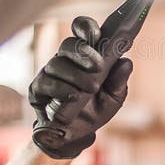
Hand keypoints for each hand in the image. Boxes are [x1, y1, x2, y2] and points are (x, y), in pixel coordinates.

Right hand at [29, 16, 132, 158]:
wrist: (74, 136)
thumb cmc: (94, 111)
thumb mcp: (113, 99)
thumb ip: (119, 82)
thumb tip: (126, 62)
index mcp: (84, 56)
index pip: (81, 31)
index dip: (86, 28)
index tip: (97, 34)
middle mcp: (65, 60)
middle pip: (68, 45)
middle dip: (84, 53)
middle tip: (98, 66)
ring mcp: (49, 73)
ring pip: (57, 64)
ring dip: (76, 75)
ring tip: (90, 88)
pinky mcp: (37, 89)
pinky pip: (46, 83)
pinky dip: (61, 89)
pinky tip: (72, 96)